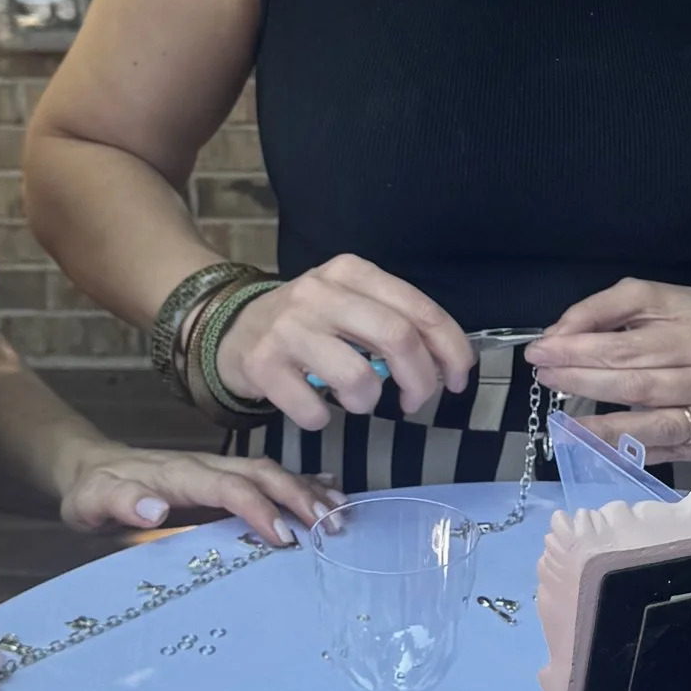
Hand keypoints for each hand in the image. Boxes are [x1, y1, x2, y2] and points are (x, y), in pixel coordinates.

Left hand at [56, 441, 332, 547]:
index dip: (258, 508)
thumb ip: (120, 503)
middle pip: (262, 474)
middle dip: (300, 497)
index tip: (285, 537)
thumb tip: (153, 510)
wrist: (92, 469)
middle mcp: (207, 467)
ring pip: (272, 474)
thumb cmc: (93, 493)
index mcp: (181, 475)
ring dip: (308, 492)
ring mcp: (219, 470)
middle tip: (332, 527)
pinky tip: (330, 493)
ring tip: (342, 515)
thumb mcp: (91, 502)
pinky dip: (303, 483)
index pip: (228, 486)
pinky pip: (268, 479)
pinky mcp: (224, 479)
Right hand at [214, 254, 474, 430]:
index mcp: (351, 272)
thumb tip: (447, 365)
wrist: (232, 329)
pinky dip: (323, 418)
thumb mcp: (350, 304)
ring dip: (369, 403)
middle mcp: (319, 292)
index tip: (457, 380)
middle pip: (397, 338)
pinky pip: (314, 410)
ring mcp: (288, 328)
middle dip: (421, 381)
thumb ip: (396, 322)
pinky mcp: (262, 365)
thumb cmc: (309, 323)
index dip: (451, 349)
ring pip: (359, 379)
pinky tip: (315, 406)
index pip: (419, 310)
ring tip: (357, 401)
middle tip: (417, 403)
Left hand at [525, 279, 690, 464]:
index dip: (577, 354)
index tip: (540, 354)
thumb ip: (600, 311)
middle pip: (638, 388)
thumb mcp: (649, 297)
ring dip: (605, 432)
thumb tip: (557, 337)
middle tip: (546, 380)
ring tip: (566, 428)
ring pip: (657, 428)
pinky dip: (635, 452)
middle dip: (584, 385)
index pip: (625, 349)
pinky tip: (603, 447)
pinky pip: (673, 451)